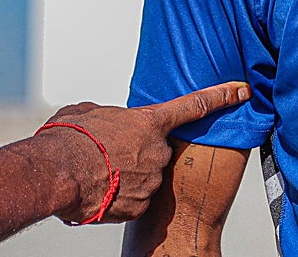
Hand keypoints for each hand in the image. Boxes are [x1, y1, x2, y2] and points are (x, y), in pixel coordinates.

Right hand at [42, 81, 249, 222]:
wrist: (55, 174)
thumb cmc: (68, 140)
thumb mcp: (88, 113)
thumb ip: (109, 116)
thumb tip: (105, 121)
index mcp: (150, 121)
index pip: (196, 105)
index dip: (222, 97)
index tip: (242, 91)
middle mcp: (158, 150)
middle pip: (157, 151)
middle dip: (136, 153)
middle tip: (107, 155)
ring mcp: (152, 179)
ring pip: (145, 178)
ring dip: (125, 177)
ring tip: (97, 174)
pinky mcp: (140, 205)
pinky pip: (134, 201)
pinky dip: (118, 199)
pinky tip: (99, 193)